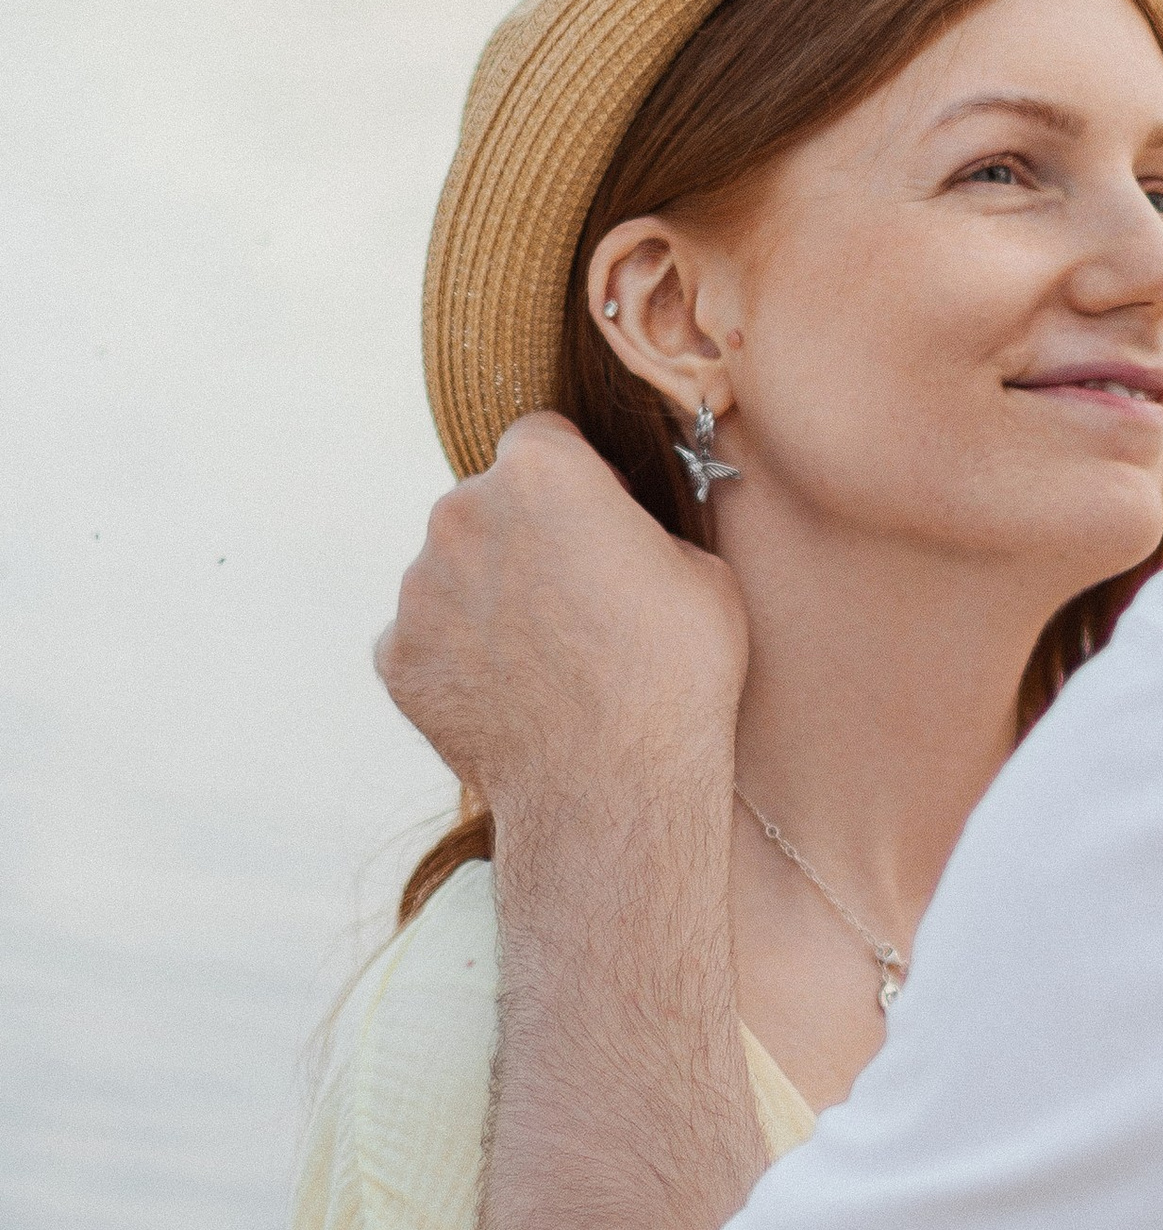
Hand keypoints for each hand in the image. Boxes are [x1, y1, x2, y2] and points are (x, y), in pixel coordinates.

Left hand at [376, 412, 748, 824]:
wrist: (610, 791)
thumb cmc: (675, 677)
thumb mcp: (699, 572)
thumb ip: (637, 530)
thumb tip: (618, 535)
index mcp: (541, 472)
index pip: (542, 437)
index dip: (577, 479)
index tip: (599, 522)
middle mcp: (462, 512)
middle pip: (488, 502)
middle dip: (525, 537)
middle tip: (576, 602)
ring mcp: (418, 587)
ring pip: (453, 570)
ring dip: (489, 596)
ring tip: (546, 660)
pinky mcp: (396, 654)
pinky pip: (429, 637)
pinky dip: (460, 657)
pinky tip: (512, 695)